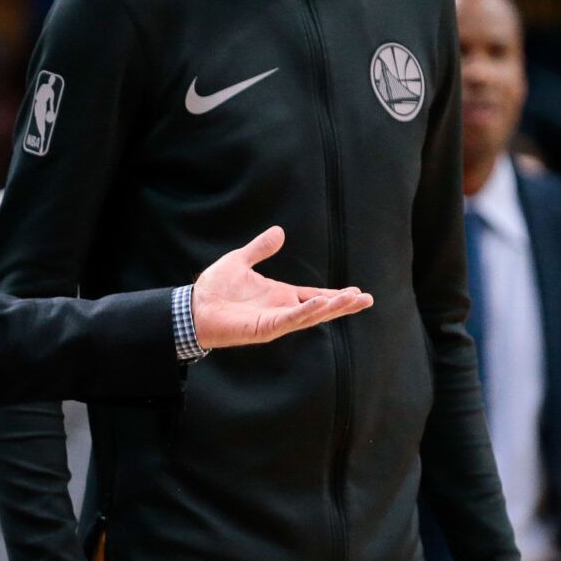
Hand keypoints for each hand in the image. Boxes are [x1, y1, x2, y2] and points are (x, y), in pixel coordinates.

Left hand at [191, 227, 372, 348]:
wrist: (192, 307)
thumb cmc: (214, 289)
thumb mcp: (240, 261)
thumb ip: (260, 249)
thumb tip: (279, 231)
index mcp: (280, 296)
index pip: (314, 296)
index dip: (334, 295)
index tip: (357, 292)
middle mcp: (281, 310)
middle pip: (320, 309)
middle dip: (343, 305)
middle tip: (368, 299)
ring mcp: (275, 321)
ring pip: (310, 316)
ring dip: (332, 308)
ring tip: (354, 300)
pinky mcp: (264, 328)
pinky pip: (289, 321)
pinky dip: (306, 312)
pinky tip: (321, 304)